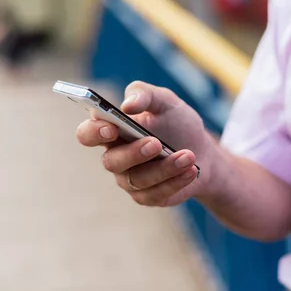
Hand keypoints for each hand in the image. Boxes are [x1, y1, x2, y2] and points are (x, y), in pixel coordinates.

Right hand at [76, 81, 216, 206]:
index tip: (111, 127)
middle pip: (111, 161)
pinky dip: (176, 181)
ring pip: (138, 179)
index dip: (94, 132)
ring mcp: (130, 180)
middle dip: (134, 153)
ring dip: (164, 167)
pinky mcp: (148, 196)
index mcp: (112, 130)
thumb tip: (127, 105)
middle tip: (156, 143)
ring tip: (189, 156)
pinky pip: (156, 193)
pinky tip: (191, 170)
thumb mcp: (166, 101)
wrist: (203, 152)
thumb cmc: (177, 124)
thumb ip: (145, 94)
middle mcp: (115, 157)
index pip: (87, 134)